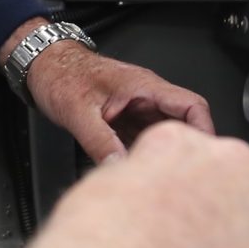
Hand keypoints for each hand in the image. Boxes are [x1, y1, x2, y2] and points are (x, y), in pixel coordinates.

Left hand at [2, 21, 212, 162]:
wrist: (42, 66)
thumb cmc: (60, 75)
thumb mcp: (79, 113)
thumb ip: (101, 142)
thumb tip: (122, 168)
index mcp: (144, 87)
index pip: (192, 106)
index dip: (205, 132)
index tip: (206, 156)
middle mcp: (144, 97)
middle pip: (181, 126)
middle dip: (185, 151)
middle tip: (184, 177)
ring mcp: (135, 109)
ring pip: (161, 136)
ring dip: (161, 156)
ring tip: (162, 180)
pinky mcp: (123, 120)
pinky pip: (142, 141)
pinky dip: (143, 156)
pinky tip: (138, 173)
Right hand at [64, 124, 248, 247]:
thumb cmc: (102, 247)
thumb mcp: (101, 192)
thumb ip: (134, 185)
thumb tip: (135, 196)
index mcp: (177, 140)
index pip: (192, 158)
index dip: (182, 193)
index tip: (177, 215)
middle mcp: (227, 159)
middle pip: (235, 183)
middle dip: (221, 213)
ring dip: (248, 242)